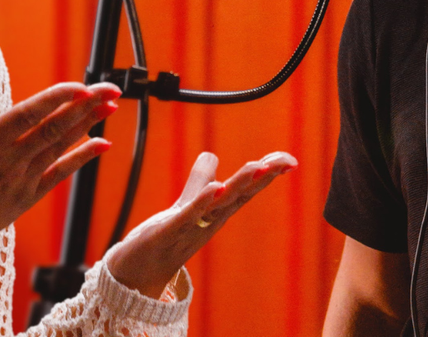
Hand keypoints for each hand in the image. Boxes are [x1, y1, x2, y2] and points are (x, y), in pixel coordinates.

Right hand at [0, 70, 120, 273]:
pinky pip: (60, 174)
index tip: (80, 86)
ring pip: (60, 146)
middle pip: (53, 129)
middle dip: (85, 108)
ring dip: (88, 124)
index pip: (27, 116)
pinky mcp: (28, 195)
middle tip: (113, 89)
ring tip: (112, 105)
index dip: (56, 101)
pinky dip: (81, 158)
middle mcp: (9, 160)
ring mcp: (22, 179)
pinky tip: (103, 144)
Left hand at [105, 150, 297, 297]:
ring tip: (256, 166)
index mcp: (217, 211)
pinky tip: (216, 187)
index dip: (266, 174)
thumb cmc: (167, 238)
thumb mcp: (187, 203)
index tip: (289, 159)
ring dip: (238, 185)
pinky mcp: (168, 231)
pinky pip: (189, 215)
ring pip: (219, 204)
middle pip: (240, 195)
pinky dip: (202, 202)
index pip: (246, 189)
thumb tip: (212, 154)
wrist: (138, 271)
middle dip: (261, 177)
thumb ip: (200, 179)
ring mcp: (191, 226)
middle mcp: (210, 220)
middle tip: (282, 162)